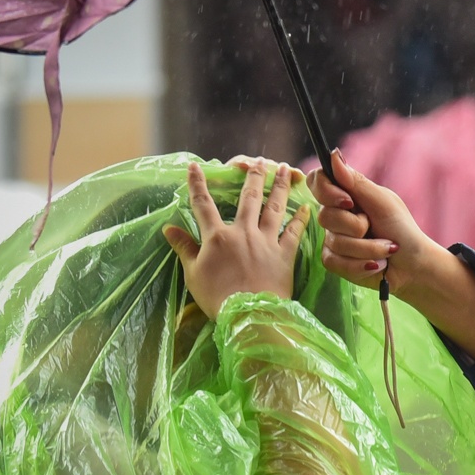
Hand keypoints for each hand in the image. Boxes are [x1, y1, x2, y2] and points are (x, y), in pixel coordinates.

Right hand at [162, 160, 310, 318]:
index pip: (203, 204)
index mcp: (217, 236)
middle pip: (249, 198)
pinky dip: (300, 219)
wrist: (249, 314)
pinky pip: (293, 232)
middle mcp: (243, 232)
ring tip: (286, 169)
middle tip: (259, 160)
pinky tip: (306, 207)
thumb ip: (184, 248)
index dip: (197, 184)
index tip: (194, 166)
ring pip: (274, 207)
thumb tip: (168, 228)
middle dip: (253, 176)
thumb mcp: (193, 273)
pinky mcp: (284, 254)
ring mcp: (266, 241)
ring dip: (280, 186)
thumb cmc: (217, 296)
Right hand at [311, 153, 474, 357]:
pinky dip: (361, 264)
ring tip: (386, 249)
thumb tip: (334, 155)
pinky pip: (335, 262)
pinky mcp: (335, 261)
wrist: (414, 265)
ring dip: (368, 248)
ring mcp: (333, 238)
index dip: (326, 190)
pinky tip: (377, 265)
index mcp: (347, 194)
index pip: (317, 181)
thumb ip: (356, 181)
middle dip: (357, 226)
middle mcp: (336, 214)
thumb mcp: (382, 201)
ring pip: (335, 242)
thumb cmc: (402, 229)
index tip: (348, 201)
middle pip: (325, 215)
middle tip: (375, 227)